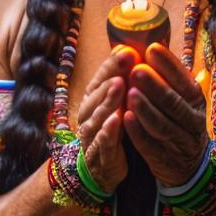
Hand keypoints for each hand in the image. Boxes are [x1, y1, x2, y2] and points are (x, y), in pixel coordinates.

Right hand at [76, 46, 139, 192]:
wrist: (101, 168)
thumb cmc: (111, 128)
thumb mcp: (115, 102)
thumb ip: (120, 79)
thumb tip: (128, 48)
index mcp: (92, 99)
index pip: (100, 77)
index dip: (112, 64)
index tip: (128, 50)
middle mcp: (87, 114)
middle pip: (96, 94)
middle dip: (110, 77)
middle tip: (125, 63)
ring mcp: (90, 135)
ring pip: (97, 115)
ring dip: (108, 100)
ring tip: (120, 86)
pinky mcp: (98, 155)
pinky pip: (102, 141)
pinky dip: (108, 130)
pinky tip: (117, 120)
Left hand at [124, 43, 208, 187]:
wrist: (189, 165)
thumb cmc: (180, 121)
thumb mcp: (182, 99)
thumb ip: (168, 77)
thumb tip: (147, 46)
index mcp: (196, 100)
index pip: (183, 80)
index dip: (168, 64)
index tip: (151, 48)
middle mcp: (192, 120)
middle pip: (174, 102)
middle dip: (155, 85)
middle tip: (136, 69)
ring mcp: (180, 141)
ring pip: (163, 124)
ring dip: (146, 108)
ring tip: (130, 93)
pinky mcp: (164, 159)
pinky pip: (150, 144)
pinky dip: (138, 132)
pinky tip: (126, 118)